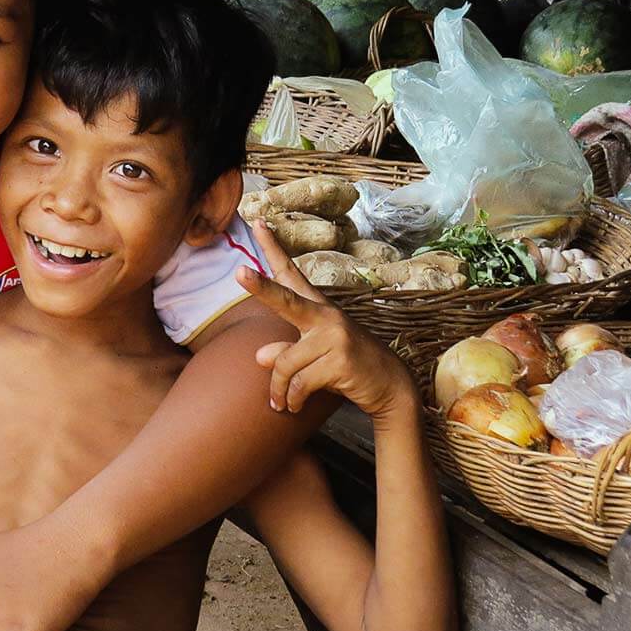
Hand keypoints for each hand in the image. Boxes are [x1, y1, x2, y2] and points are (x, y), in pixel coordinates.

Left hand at [237, 220, 414, 417]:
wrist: (391, 388)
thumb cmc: (348, 368)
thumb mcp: (315, 357)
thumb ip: (287, 351)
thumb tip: (260, 357)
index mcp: (319, 309)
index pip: (292, 274)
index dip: (273, 249)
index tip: (258, 224)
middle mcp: (326, 317)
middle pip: (286, 300)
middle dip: (261, 287)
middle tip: (239, 273)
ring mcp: (334, 337)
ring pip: (285, 363)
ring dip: (279, 390)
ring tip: (281, 403)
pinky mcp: (340, 360)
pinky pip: (300, 382)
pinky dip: (292, 399)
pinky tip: (293, 407)